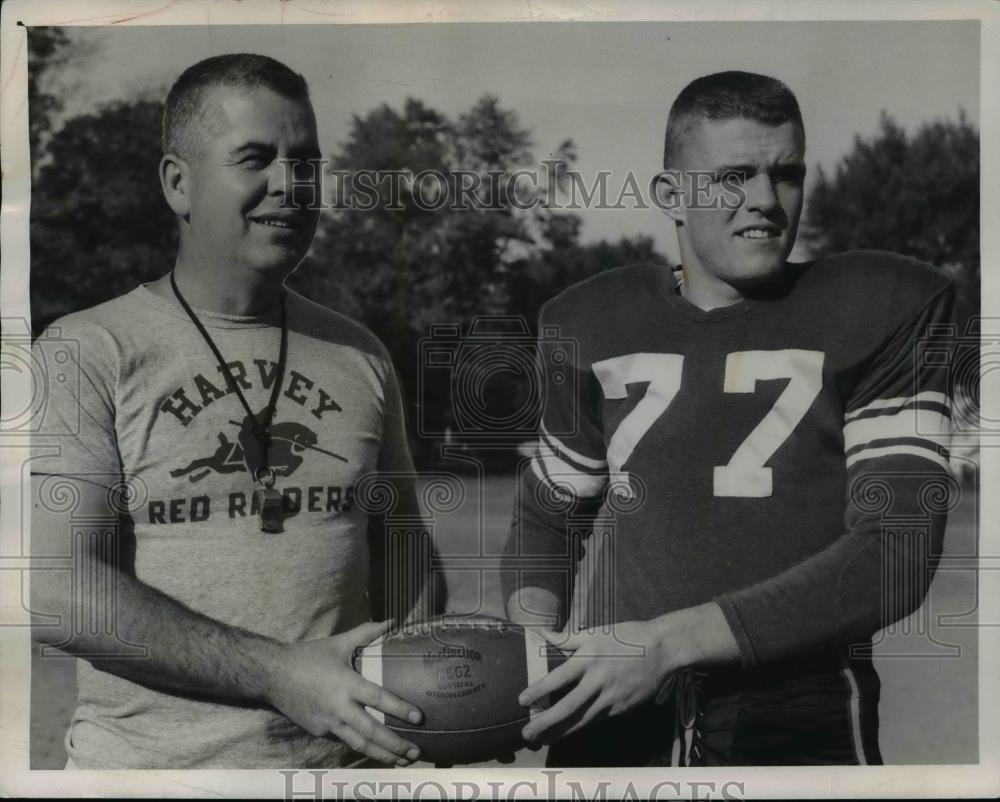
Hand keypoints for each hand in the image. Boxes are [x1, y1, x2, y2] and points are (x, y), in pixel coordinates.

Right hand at [266, 620, 423, 765]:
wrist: (272, 675)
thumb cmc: (308, 656)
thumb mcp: (338, 642)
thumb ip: (366, 633)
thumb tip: (392, 622)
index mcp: (346, 683)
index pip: (378, 699)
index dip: (399, 709)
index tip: (419, 718)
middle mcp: (339, 707)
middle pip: (371, 732)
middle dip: (395, 745)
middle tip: (416, 753)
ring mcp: (328, 723)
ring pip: (359, 744)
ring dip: (383, 754)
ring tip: (403, 761)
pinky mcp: (319, 731)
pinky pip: (345, 741)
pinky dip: (363, 749)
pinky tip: (378, 753)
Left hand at [517, 620, 675, 744]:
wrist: (663, 649)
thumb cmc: (627, 636)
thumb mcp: (596, 632)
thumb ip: (567, 638)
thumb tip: (543, 634)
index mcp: (590, 658)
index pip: (559, 677)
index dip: (540, 690)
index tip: (522, 700)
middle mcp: (598, 680)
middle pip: (568, 707)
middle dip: (546, 723)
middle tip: (527, 734)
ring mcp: (611, 698)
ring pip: (582, 720)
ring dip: (561, 732)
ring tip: (542, 740)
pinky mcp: (622, 709)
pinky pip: (598, 719)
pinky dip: (581, 727)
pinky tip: (568, 732)